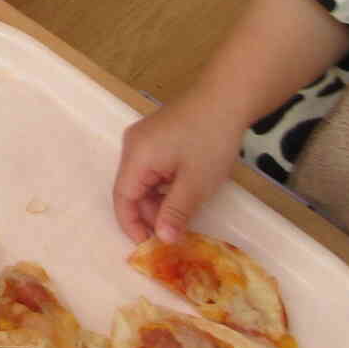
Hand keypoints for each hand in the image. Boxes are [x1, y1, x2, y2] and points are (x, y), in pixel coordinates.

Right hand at [112, 87, 248, 244]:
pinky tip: (185, 195)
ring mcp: (145, 139)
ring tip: (183, 219)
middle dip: (150, 215)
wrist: (226, 99)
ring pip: (144, 180)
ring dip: (160, 202)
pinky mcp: (157, 136)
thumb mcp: (195, 183)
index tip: (149, 248)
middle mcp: (133, 146)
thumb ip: (175, 213)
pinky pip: (153, 169)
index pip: (122, 198)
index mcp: (136, 157)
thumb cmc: (210, 141)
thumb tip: (161, 239)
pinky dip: (165, 187)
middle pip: (132, 189)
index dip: (131, 225)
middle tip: (174, 236)